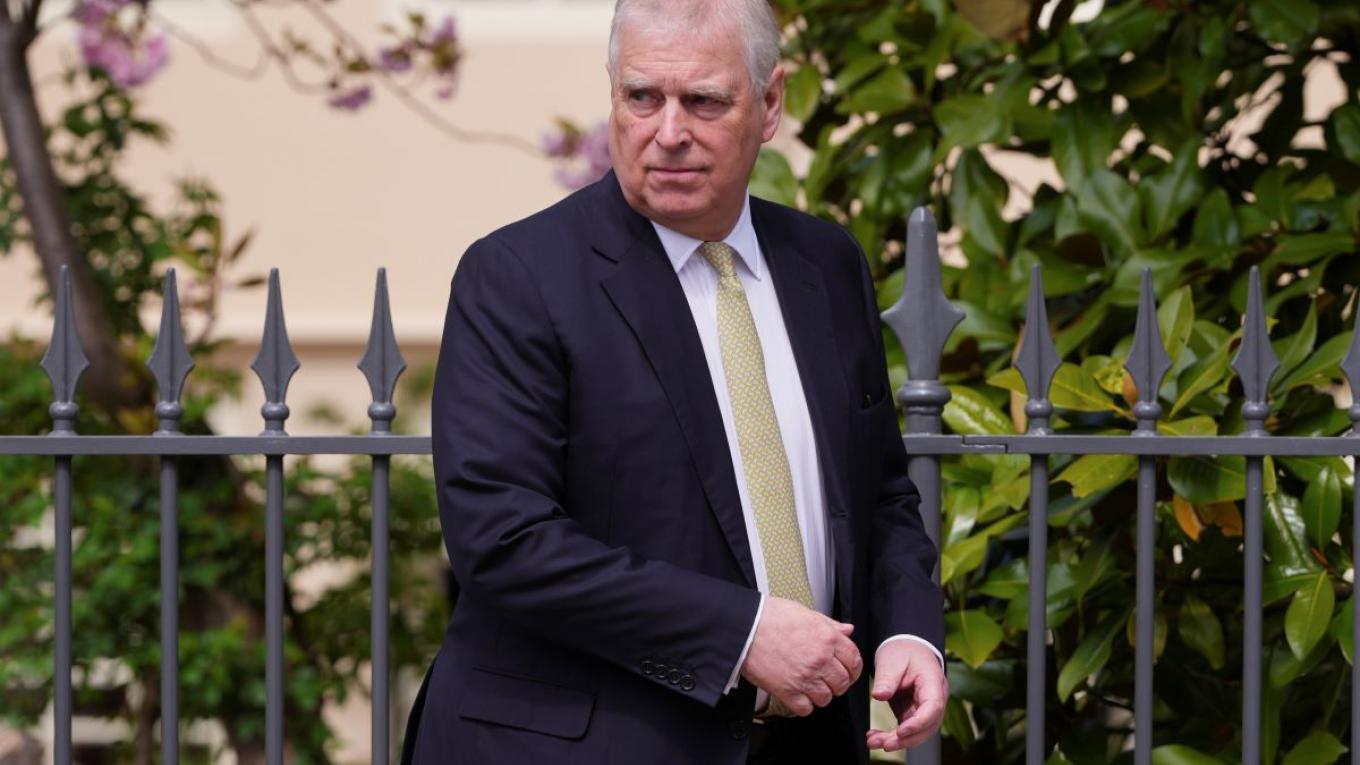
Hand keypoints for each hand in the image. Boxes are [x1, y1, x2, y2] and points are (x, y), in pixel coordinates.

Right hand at [739, 596, 861, 715]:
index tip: (848, 672)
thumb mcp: (805, 612)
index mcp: (827, 638)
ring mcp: (805, 677)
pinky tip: (797, 695)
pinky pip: (806, 709)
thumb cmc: (770, 617)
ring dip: (820, 695)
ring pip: (826, 698)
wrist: (744, 627)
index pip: (854, 660)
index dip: (853, 669)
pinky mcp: (788, 691)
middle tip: (827, 680)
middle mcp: (820, 659)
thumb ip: (829, 624)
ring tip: (810, 687)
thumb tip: (847, 630)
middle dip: (836, 683)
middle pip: (842, 682)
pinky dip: (803, 705)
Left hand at [865, 640, 947, 751]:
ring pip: (917, 732)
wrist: (907, 647)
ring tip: (874, 742)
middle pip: (926, 726)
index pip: (932, 708)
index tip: (901, 731)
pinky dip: (892, 736)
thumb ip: (886, 678)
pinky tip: (876, 737)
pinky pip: (906, 729)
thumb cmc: (904, 651)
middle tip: (884, 744)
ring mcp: (925, 708)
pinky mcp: (913, 713)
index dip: (918, 723)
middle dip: (906, 739)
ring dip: (897, 741)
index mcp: (934, 683)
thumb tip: (879, 695)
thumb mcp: (892, 660)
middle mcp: (934, 699)